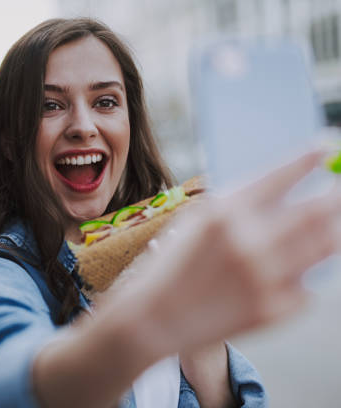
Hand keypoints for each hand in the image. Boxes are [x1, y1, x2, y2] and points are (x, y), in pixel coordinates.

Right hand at [128, 150, 340, 354]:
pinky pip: (309, 286)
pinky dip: (301, 277)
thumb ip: (238, 205)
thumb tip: (288, 189)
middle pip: (317, 209)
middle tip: (339, 191)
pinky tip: (277, 278)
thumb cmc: (171, 266)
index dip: (307, 158)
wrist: (152, 319)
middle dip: (335, 196)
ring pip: (326, 245)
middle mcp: (248, 242)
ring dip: (331, 232)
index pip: (280, 176)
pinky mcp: (273, 310)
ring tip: (326, 228)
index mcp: (223, 213)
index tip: (326, 146)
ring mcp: (264, 278)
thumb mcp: (195, 223)